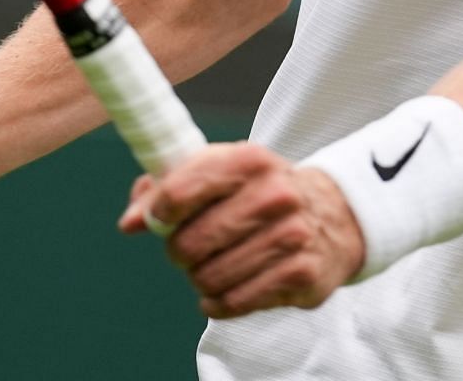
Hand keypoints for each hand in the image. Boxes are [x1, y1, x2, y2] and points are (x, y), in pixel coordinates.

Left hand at [117, 142, 363, 317]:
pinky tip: (227, 288)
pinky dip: (219, 302)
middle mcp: (275, 194)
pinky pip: (234, 302)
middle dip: (179, 251)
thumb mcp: (220, 175)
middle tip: (188, 248)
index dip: (159, 210)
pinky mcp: (301, 275)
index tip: (158, 218)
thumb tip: (129, 223)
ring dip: (201, 278)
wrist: (333, 216)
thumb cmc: (260, 194)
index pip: (181, 189)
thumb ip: (167, 190)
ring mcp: (292, 236)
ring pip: (209, 277)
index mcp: (249, 160)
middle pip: (190, 243)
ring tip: (215, 265)